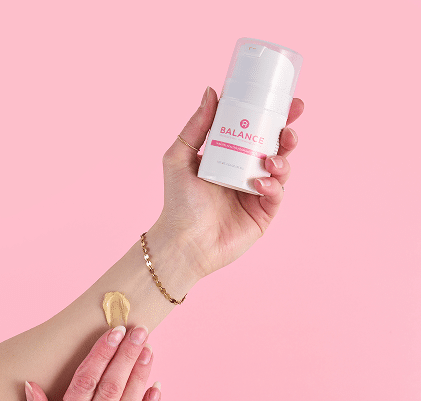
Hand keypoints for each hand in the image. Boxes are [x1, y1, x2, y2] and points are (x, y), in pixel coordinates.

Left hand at [153, 87, 303, 279]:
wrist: (184, 242)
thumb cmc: (179, 202)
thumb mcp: (180, 158)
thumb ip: (196, 127)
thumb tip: (211, 91)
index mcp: (228, 156)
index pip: (253, 131)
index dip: (271, 115)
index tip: (285, 100)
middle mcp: (245, 172)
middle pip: (274, 147)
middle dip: (287, 133)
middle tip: (289, 126)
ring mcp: (256, 193)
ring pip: (282, 168)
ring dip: (282, 158)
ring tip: (270, 159)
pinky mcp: (263, 213)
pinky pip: (277, 193)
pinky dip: (274, 185)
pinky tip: (261, 183)